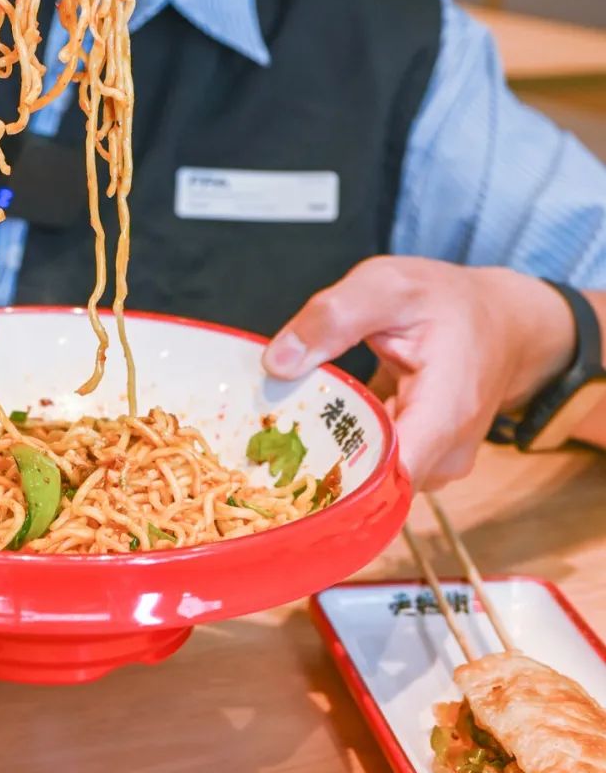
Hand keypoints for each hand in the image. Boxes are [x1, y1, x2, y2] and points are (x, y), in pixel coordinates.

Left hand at [263, 257, 577, 488]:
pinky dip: (345, 448)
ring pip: (371, 481)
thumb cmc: (448, 302)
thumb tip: (277, 363)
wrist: (504, 320)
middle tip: (269, 440)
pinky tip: (318, 422)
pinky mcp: (425, 462)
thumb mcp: (387, 286)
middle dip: (317, 467)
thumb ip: (333, 318)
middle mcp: (444, 454)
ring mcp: (437, 464)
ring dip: (329, 457)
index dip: (334, 487)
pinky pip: (378, 470)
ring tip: (289, 426)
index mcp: (442, 414)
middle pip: (372, 487)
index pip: (388, 483)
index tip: (284, 473)